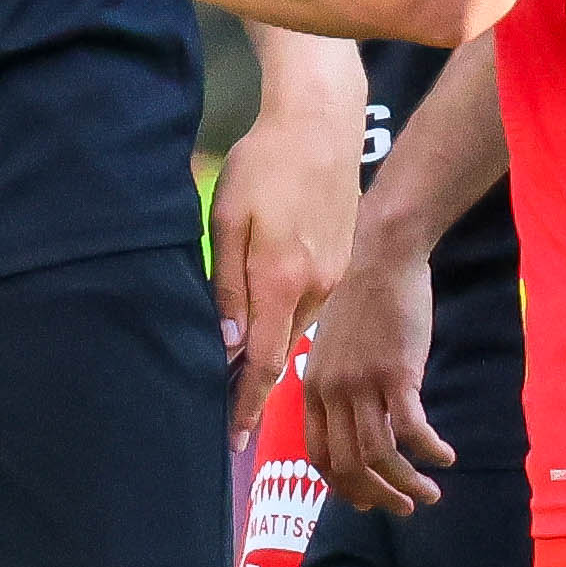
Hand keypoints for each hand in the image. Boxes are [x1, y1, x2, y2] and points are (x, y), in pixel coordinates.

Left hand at [210, 85, 365, 442]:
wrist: (321, 125)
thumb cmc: (265, 165)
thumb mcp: (230, 221)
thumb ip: (228, 287)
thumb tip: (228, 346)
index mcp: (282, 281)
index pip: (262, 363)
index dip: (246, 405)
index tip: (233, 441)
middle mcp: (314, 288)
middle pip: (278, 351)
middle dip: (253, 386)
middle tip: (226, 415)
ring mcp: (332, 275)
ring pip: (292, 327)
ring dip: (268, 349)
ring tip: (238, 375)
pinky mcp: (339, 261)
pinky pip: (307, 304)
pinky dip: (285, 318)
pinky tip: (267, 314)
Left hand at [304, 245, 454, 513]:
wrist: (382, 257)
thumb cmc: (363, 299)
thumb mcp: (334, 346)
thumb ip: (337, 384)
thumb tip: (352, 418)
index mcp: (314, 387)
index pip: (320, 455)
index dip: (342, 487)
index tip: (366, 502)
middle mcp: (333, 391)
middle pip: (348, 465)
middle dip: (378, 496)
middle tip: (404, 508)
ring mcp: (363, 384)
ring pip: (379, 455)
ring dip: (407, 483)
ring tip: (430, 494)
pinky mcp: (396, 373)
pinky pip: (412, 429)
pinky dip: (429, 451)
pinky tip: (445, 457)